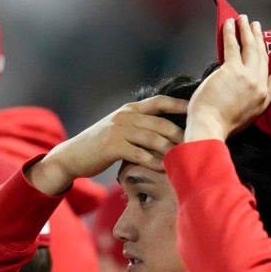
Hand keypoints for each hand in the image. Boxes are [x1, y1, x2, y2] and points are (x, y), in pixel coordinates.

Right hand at [27, 95, 187, 195]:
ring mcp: (119, 130)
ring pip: (153, 138)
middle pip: (161, 123)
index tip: (197, 110)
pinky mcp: (113, 146)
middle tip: (196, 146)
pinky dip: (154, 161)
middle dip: (180, 134)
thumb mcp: (120, 129)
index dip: (179, 105)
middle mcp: (126, 116)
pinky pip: (140, 153)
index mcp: (130, 109)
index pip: (160, 102)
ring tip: (185, 159)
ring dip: (170, 150)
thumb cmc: (100, 146)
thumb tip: (165, 135)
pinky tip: (164, 168)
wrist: (73, 155)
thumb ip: (139, 127)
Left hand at [184, 15, 270, 142]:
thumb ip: (248, 100)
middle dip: (260, 38)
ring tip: (244, 19)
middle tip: (257, 26)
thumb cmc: (221, 126)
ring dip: (247, 31)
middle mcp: (259, 86)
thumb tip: (240, 86)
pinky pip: (233, 46)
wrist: (210, 127)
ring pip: (250, 47)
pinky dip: (232, 33)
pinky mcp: (232, 70)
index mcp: (264, 100)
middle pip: (262, 56)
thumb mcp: (245, 117)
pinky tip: (230, 24)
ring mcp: (247, 77)